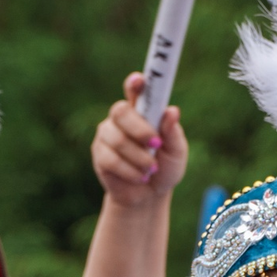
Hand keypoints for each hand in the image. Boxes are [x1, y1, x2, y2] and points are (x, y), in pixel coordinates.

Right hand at [94, 74, 186, 209]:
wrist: (149, 196)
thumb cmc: (164, 168)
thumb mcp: (176, 152)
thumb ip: (173, 133)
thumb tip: (171, 111)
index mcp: (143, 110)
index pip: (135, 90)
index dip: (135, 83)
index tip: (139, 80)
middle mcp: (122, 118)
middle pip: (120, 111)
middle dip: (139, 128)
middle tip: (156, 142)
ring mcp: (107, 135)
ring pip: (117, 138)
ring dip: (139, 157)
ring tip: (151, 169)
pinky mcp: (99, 154)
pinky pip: (110, 159)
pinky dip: (129, 170)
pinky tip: (139, 176)